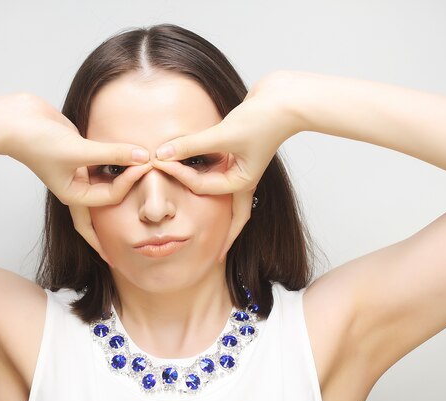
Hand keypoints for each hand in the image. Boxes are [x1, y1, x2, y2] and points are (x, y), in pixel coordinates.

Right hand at [5, 93, 151, 261]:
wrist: (17, 121)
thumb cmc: (39, 142)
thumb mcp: (80, 150)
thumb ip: (113, 153)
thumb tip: (142, 156)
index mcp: (73, 195)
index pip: (110, 196)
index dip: (129, 181)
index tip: (144, 163)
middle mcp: (76, 187)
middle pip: (104, 209)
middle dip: (119, 216)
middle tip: (137, 228)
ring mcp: (77, 171)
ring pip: (105, 183)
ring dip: (121, 183)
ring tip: (139, 190)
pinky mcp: (79, 154)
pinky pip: (102, 163)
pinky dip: (115, 162)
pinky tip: (127, 161)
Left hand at [151, 72, 302, 260]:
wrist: (286, 99)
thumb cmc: (262, 119)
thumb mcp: (224, 135)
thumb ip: (191, 145)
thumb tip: (162, 153)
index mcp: (242, 183)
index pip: (201, 187)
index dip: (178, 175)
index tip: (158, 163)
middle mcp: (241, 179)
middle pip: (229, 217)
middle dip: (220, 236)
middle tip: (211, 256)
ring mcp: (240, 167)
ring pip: (220, 193)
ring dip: (207, 200)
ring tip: (199, 223)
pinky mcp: (237, 152)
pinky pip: (217, 169)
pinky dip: (204, 172)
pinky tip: (194, 174)